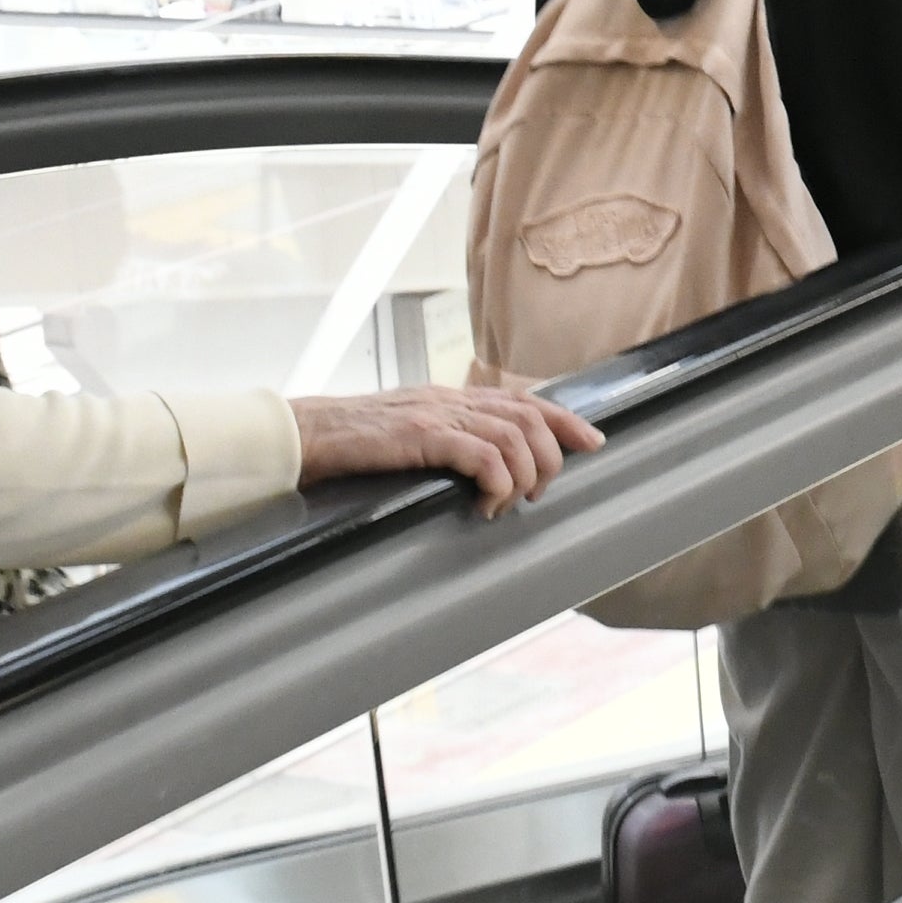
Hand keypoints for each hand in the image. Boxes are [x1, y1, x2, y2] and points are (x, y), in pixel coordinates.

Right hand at [299, 380, 603, 504]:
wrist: (308, 434)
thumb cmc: (354, 443)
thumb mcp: (408, 432)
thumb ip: (445, 438)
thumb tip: (480, 466)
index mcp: (452, 397)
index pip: (524, 399)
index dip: (565, 419)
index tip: (593, 441)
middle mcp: (453, 400)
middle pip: (530, 416)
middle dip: (552, 455)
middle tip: (540, 491)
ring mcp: (440, 415)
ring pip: (514, 437)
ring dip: (524, 476)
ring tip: (510, 503)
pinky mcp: (424, 436)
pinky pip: (484, 456)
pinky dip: (497, 483)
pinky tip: (485, 505)